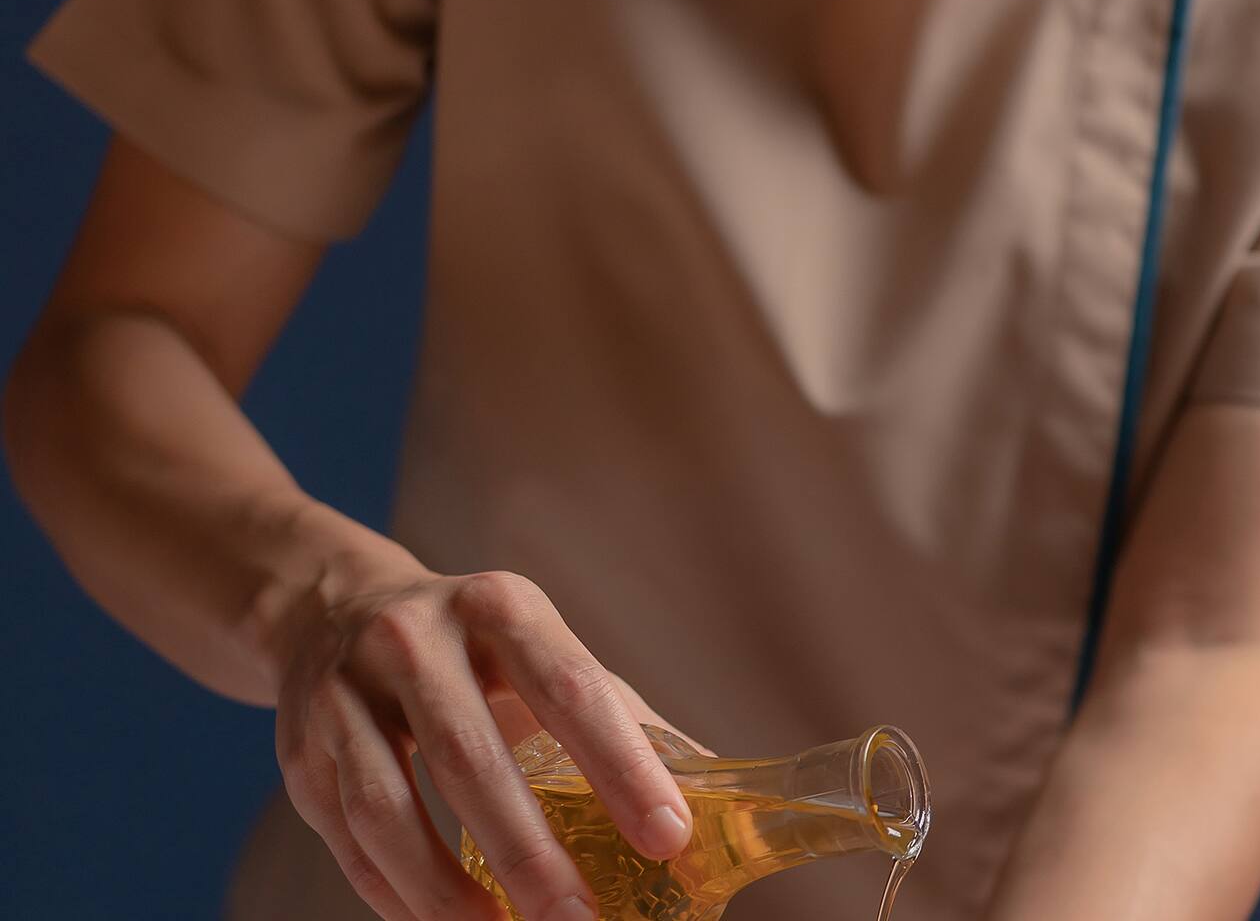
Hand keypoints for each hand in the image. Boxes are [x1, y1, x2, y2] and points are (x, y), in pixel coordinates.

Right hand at [270, 568, 693, 920]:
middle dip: (527, 853)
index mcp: (501, 608)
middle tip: (580, 920)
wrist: (331, 608)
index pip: (572, 689)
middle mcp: (415, 640)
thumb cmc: (475, 648)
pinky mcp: (297, 749)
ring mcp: (344, 693)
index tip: (668, 837)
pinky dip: (394, 894)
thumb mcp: (545, 651)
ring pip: (388, 809)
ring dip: (445, 892)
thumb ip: (625, 721)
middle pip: (471, 757)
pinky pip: (347, 837)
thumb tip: (722, 800)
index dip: (622, 766)